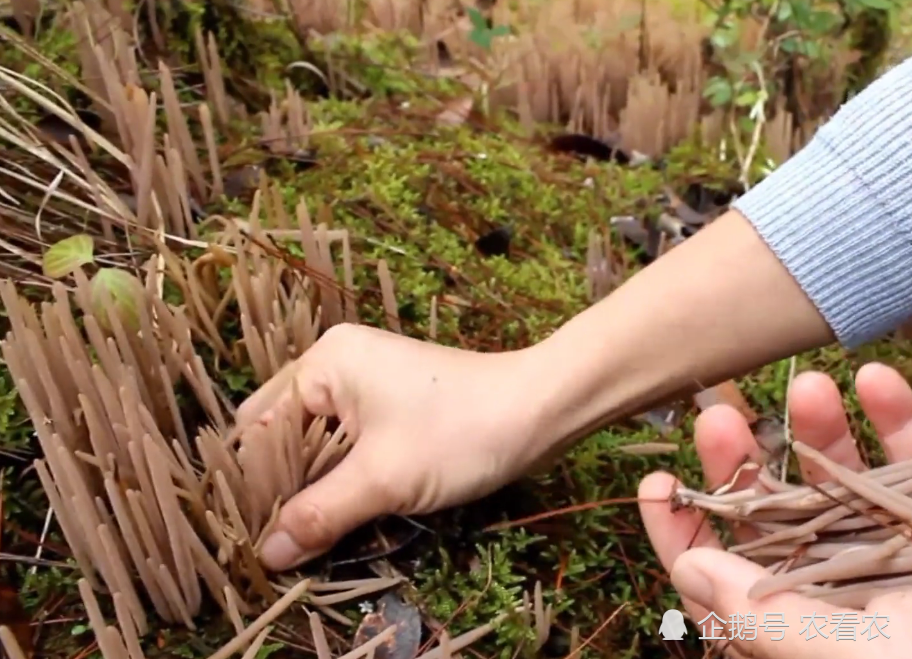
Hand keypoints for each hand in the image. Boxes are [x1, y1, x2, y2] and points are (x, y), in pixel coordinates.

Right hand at [236, 324, 550, 570]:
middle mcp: (338, 364)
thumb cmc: (458, 433)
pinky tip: (340, 514)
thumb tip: (267, 555)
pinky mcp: (390, 406)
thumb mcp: (383, 479)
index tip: (253, 537)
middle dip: (285, 488)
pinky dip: (344, 478)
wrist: (539, 411)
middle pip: (286, 434)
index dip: (255, 484)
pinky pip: (349, 444)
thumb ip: (320, 515)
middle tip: (279, 544)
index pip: (261, 426)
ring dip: (316, 488)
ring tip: (306, 536)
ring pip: (319, 444)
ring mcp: (365, 384)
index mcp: (326, 363)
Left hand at [639, 362, 911, 657]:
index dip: (681, 531)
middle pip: (769, 513)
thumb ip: (757, 619)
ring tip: (803, 387)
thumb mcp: (833, 656)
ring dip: (820, 428)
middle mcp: (836, 583)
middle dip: (740, 462)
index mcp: (794, 622)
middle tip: (712, 416)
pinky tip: (876, 377)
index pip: (717, 576)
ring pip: (841, 478)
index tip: (654, 484)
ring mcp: (890, 548)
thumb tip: (688, 569)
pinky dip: (900, 417)